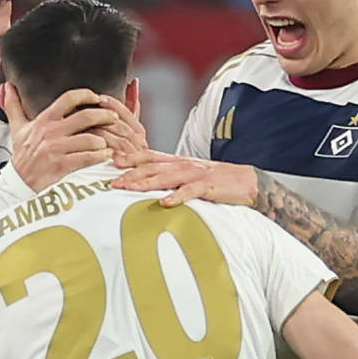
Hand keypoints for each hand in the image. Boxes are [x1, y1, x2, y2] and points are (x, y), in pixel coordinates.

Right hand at [11, 89, 147, 189]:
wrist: (19, 183)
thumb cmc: (22, 156)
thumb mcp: (16, 128)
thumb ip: (12, 106)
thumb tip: (7, 86)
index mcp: (44, 120)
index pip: (68, 99)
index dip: (86, 95)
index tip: (97, 97)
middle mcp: (51, 132)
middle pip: (85, 117)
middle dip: (104, 115)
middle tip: (113, 117)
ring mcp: (57, 150)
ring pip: (89, 139)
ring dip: (104, 139)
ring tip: (109, 139)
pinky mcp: (62, 166)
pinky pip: (88, 158)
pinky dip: (100, 156)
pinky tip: (106, 155)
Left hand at [113, 155, 258, 207]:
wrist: (245, 181)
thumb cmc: (214, 180)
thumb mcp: (188, 174)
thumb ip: (168, 176)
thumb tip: (144, 183)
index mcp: (177, 161)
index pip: (149, 155)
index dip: (130, 157)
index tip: (112, 161)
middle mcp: (183, 164)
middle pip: (152, 167)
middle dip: (131, 174)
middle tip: (112, 182)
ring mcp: (195, 174)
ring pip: (166, 177)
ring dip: (146, 183)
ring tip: (129, 189)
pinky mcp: (208, 186)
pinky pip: (191, 191)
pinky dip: (178, 197)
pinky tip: (166, 203)